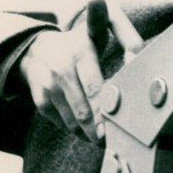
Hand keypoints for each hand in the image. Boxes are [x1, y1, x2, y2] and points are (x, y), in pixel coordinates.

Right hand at [18, 0, 141, 142]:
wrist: (35, 49)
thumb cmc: (77, 44)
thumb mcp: (96, 32)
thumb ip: (123, 36)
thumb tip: (137, 53)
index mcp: (80, 52)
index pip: (94, 87)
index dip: (105, 111)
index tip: (116, 126)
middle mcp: (61, 70)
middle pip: (83, 111)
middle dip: (99, 130)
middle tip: (113, 141)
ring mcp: (48, 87)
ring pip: (73, 122)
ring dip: (89, 134)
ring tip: (103, 139)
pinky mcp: (40, 100)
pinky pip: (62, 124)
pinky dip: (76, 131)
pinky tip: (87, 131)